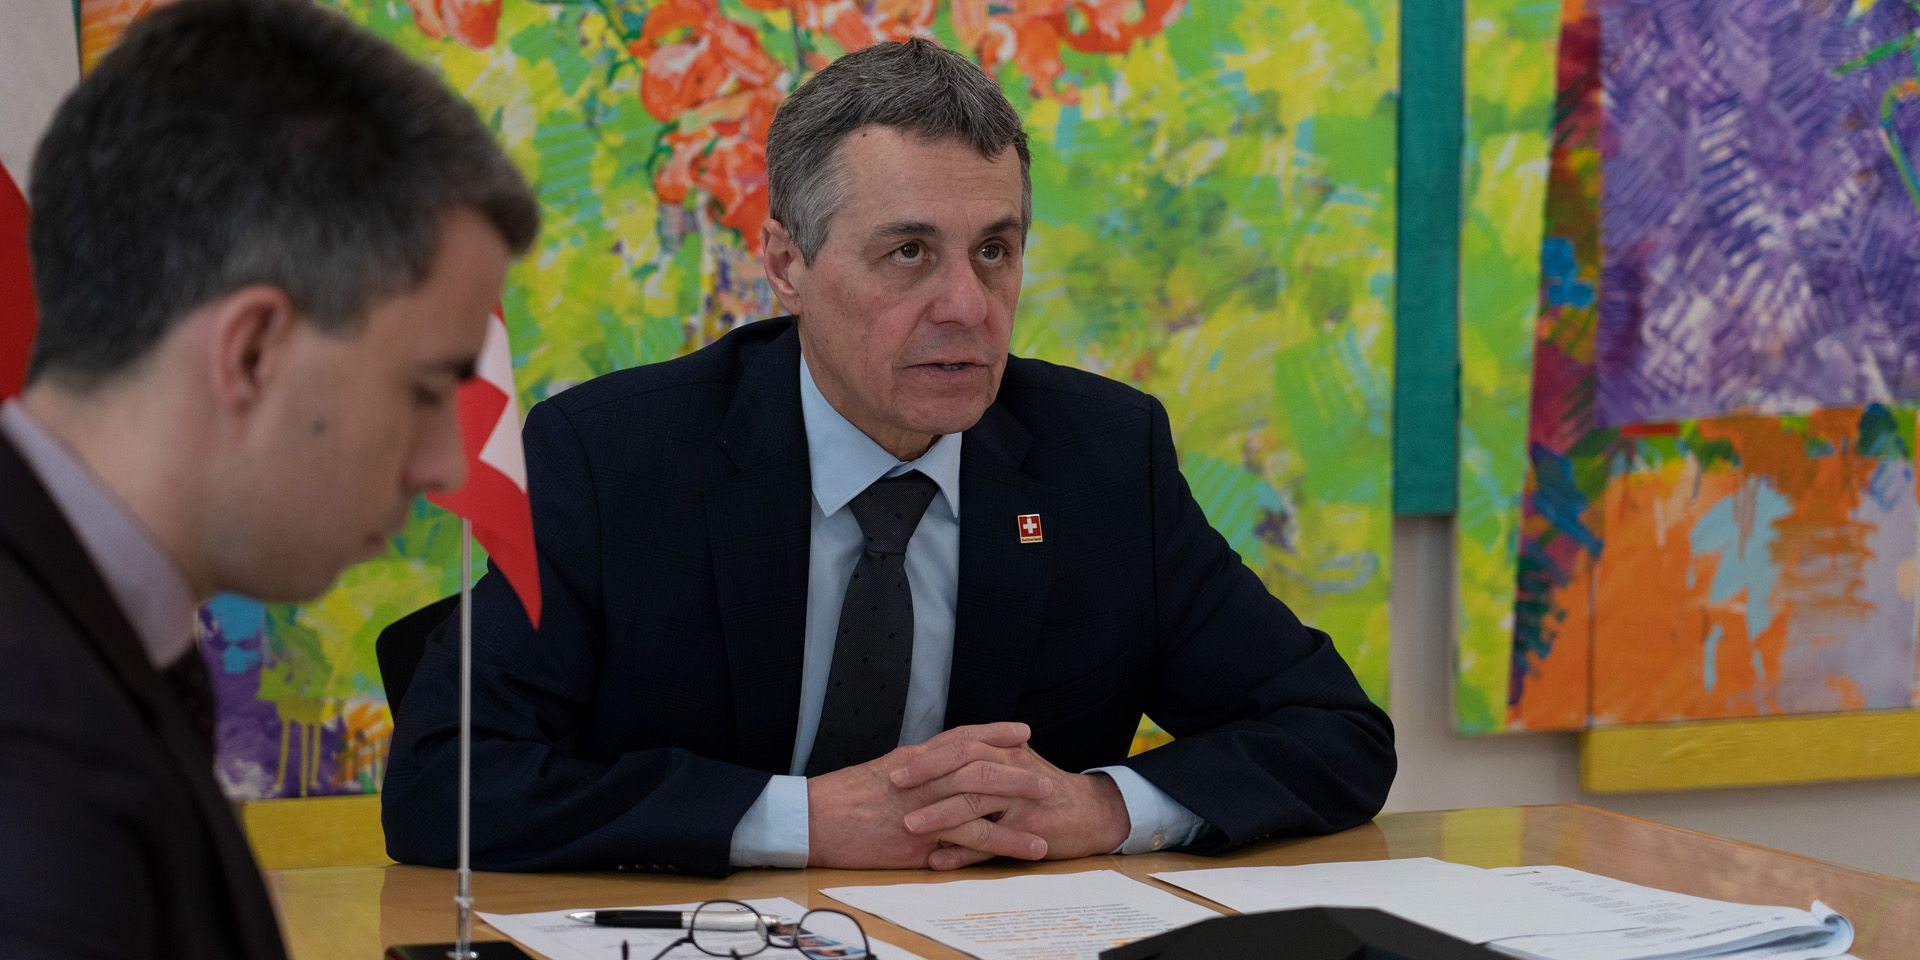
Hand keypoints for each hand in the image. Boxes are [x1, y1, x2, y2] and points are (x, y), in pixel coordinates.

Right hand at [806, 722, 1056, 868]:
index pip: (961, 738)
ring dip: (1019, 805)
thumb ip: (911, 771)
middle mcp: (922, 778)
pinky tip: (1025, 848)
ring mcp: (922, 806)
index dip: (993, 733)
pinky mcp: (921, 839)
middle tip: (1045, 776)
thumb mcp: (878, 774)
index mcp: (912, 760)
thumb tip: (932, 771)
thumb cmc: (839, 799)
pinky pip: (970, 838)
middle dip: (1015, 770)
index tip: (1021, 732)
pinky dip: (1004, 842)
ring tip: (1048, 812)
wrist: (811, 820)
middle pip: (979, 765)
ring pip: (981, 799)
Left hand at [890, 739, 1131, 869]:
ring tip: (909, 825)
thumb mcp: (1012, 765)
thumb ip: (977, 760)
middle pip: (965, 766)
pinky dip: (962, 854)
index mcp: (1004, 751)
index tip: (895, 765)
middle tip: (895, 787)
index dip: (928, 755)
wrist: (1091, 813)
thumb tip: (930, 761)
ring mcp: (1021, 801)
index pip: (961, 744)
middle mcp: (1012, 770)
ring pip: (975, 803)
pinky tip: (938, 861)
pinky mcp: (1029, 831)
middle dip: (927, 776)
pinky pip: (991, 843)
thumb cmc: (1042, 790)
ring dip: (939, 814)